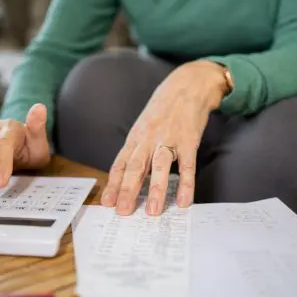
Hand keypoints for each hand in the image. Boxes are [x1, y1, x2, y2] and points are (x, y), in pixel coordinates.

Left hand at [101, 60, 228, 215]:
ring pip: (160, 166)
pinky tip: (183, 201)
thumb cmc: (163, 109)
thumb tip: (126, 174)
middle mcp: (149, 139)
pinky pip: (188, 165)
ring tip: (152, 211)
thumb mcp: (144, 125)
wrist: (187, 85)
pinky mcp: (189, 140)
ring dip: (155, 189)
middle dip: (128, 190)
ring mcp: (170, 139)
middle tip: (122, 211)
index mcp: (136, 137)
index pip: (121, 163)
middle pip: (135, 166)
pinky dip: (186, 183)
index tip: (107, 202)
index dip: (113, 183)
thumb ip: (137, 148)